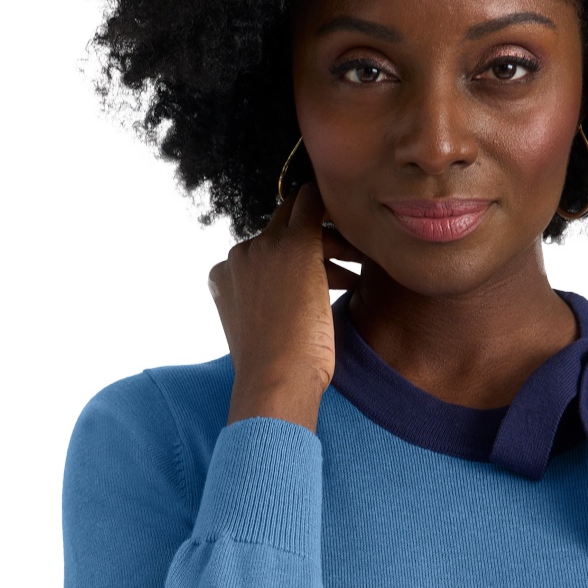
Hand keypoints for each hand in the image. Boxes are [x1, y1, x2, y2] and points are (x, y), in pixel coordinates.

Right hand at [209, 181, 360, 431]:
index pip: (262, 252)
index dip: (291, 261)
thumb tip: (293, 308)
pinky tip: (360, 224)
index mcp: (225, 276)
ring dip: (334, 241)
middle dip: (313, 241)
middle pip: (279, 230)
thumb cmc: (277, 374)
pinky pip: (312, 205)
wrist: (277, 382)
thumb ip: (269, 309)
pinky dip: (334, 209)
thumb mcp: (264, 335)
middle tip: (348, 260)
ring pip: (300, 219)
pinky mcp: (295, 245)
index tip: (320, 276)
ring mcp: (264, 247)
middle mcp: (239, 256)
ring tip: (362, 264)